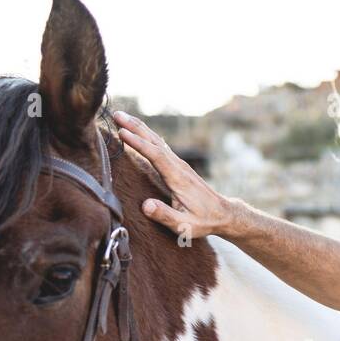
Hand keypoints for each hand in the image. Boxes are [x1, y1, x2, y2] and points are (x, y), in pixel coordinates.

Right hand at [113, 111, 232, 237]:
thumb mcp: (186, 226)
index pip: (156, 155)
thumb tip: (145, 206)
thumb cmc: (204, 221)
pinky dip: (146, 135)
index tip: (122, 133)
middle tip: (116, 114)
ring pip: (156, 141)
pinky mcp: (178, 166)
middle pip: (155, 141)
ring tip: (121, 117)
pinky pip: (159, 146)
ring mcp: (179, 164)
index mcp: (178, 179)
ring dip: (139, 127)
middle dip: (135, 127)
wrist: (223, 214)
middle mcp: (179, 167)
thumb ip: (165, 216)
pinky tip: (138, 130)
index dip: (139, 143)